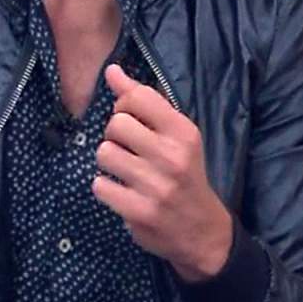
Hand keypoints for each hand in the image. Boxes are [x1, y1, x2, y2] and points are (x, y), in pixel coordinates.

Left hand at [92, 64, 232, 282]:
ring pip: (104, 153)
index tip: (133, 121)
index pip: (137, 97)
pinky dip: (106, 188)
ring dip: (108, 162)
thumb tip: (111, 70)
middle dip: (115, 136)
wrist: (203, 231)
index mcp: (184, 132)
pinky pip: (99, 185)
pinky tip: (123, 192)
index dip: (124, 107)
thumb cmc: (184, 173)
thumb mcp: (174, 134)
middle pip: (115, 124)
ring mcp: (156, 186)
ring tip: (126, 171)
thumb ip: (142, 100)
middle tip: (129, 150)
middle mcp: (172, 156)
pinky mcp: (140, 211)